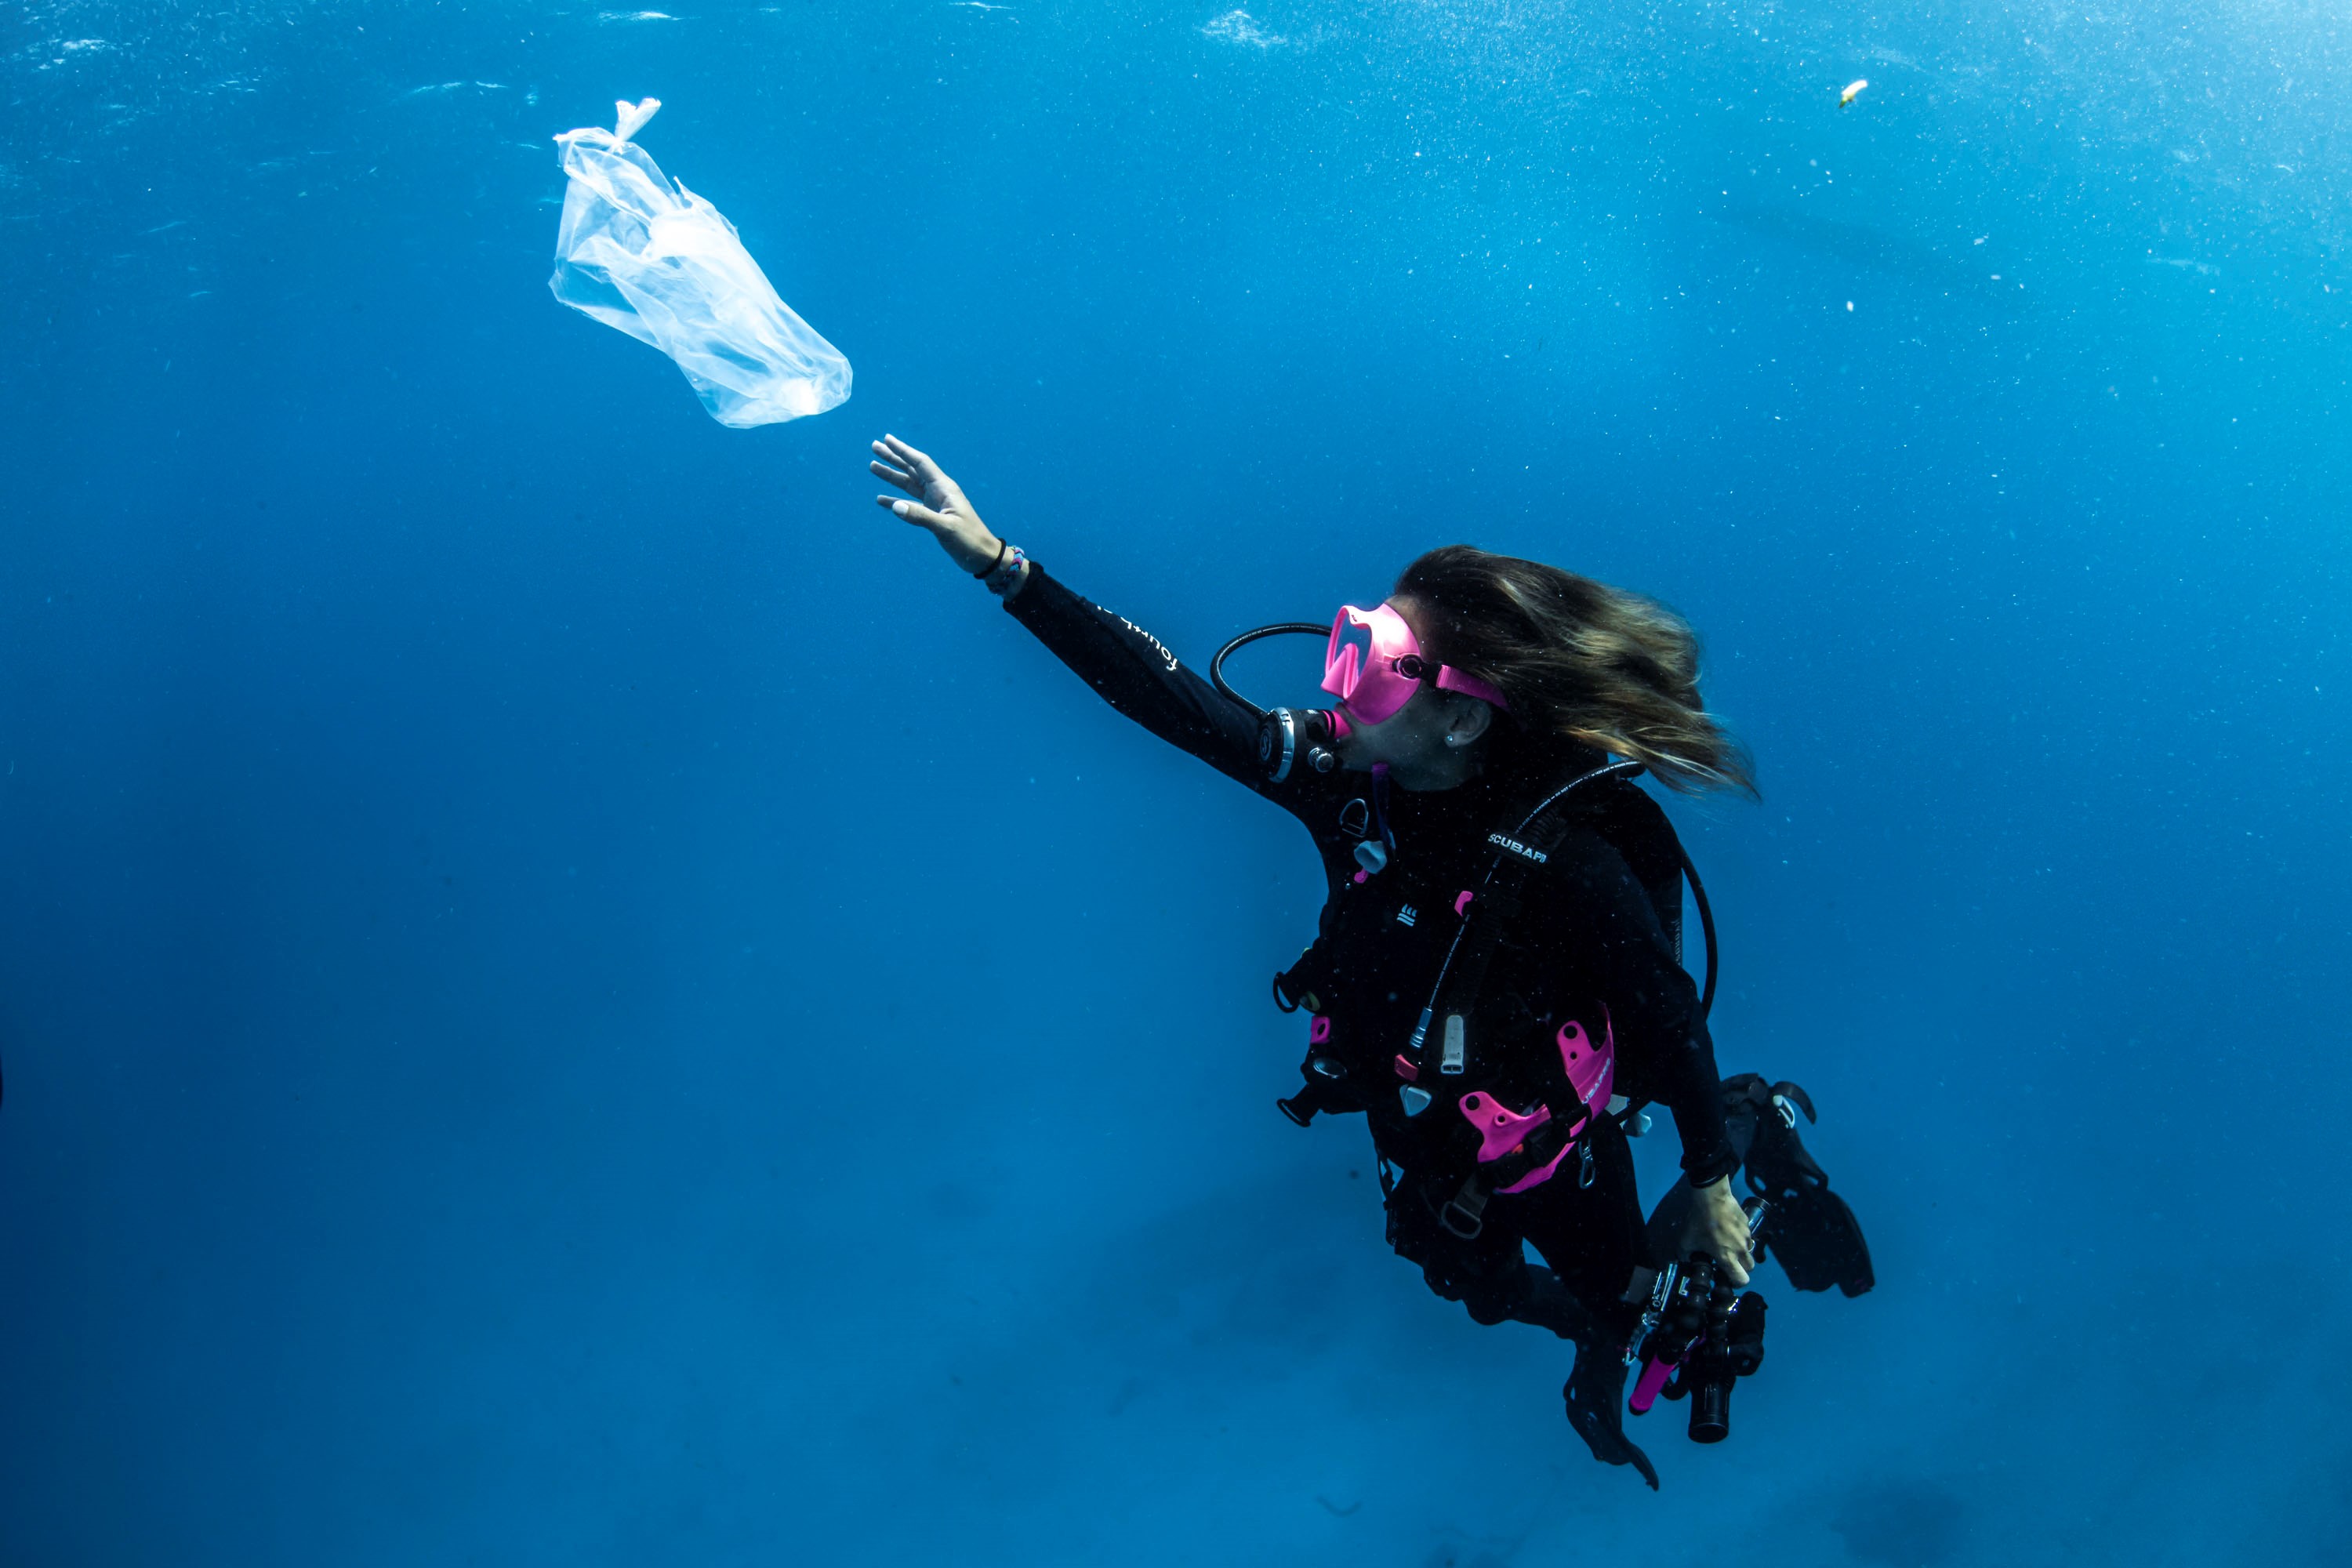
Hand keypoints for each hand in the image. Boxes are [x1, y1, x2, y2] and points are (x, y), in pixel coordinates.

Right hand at [870, 434, 1000, 574]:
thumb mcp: (946, 528)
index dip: (903, 450)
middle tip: (874, 446)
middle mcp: (938, 491)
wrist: (982, 556)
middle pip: (911, 469)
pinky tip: (882, 499)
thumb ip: (921, 517)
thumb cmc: (970, 540)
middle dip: (893, 458)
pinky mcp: (933, 515)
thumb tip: (895, 507)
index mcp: (944, 488)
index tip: (887, 439)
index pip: (920, 463)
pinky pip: (910, 503)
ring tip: (872, 466)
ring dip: (891, 476)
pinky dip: (895, 500)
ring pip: (908, 484)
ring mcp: (935, 503)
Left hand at [1679, 1177, 1754, 1286]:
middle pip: (1750, 1267)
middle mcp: (1741, 1250)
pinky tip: (1728, 1229)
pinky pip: (1747, 1236)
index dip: (1737, 1282)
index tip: (1728, 1277)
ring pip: (1749, 1250)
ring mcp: (1747, 1236)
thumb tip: (1685, 1259)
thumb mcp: (1686, 1240)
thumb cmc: (1700, 1222)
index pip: (1742, 1280)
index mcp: (1728, 1258)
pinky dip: (1740, 1237)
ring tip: (1728, 1243)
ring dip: (1742, 1252)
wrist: (1712, 1197)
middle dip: (1742, 1268)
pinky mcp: (1748, 1224)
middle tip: (1729, 1261)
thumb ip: (1685, 1254)